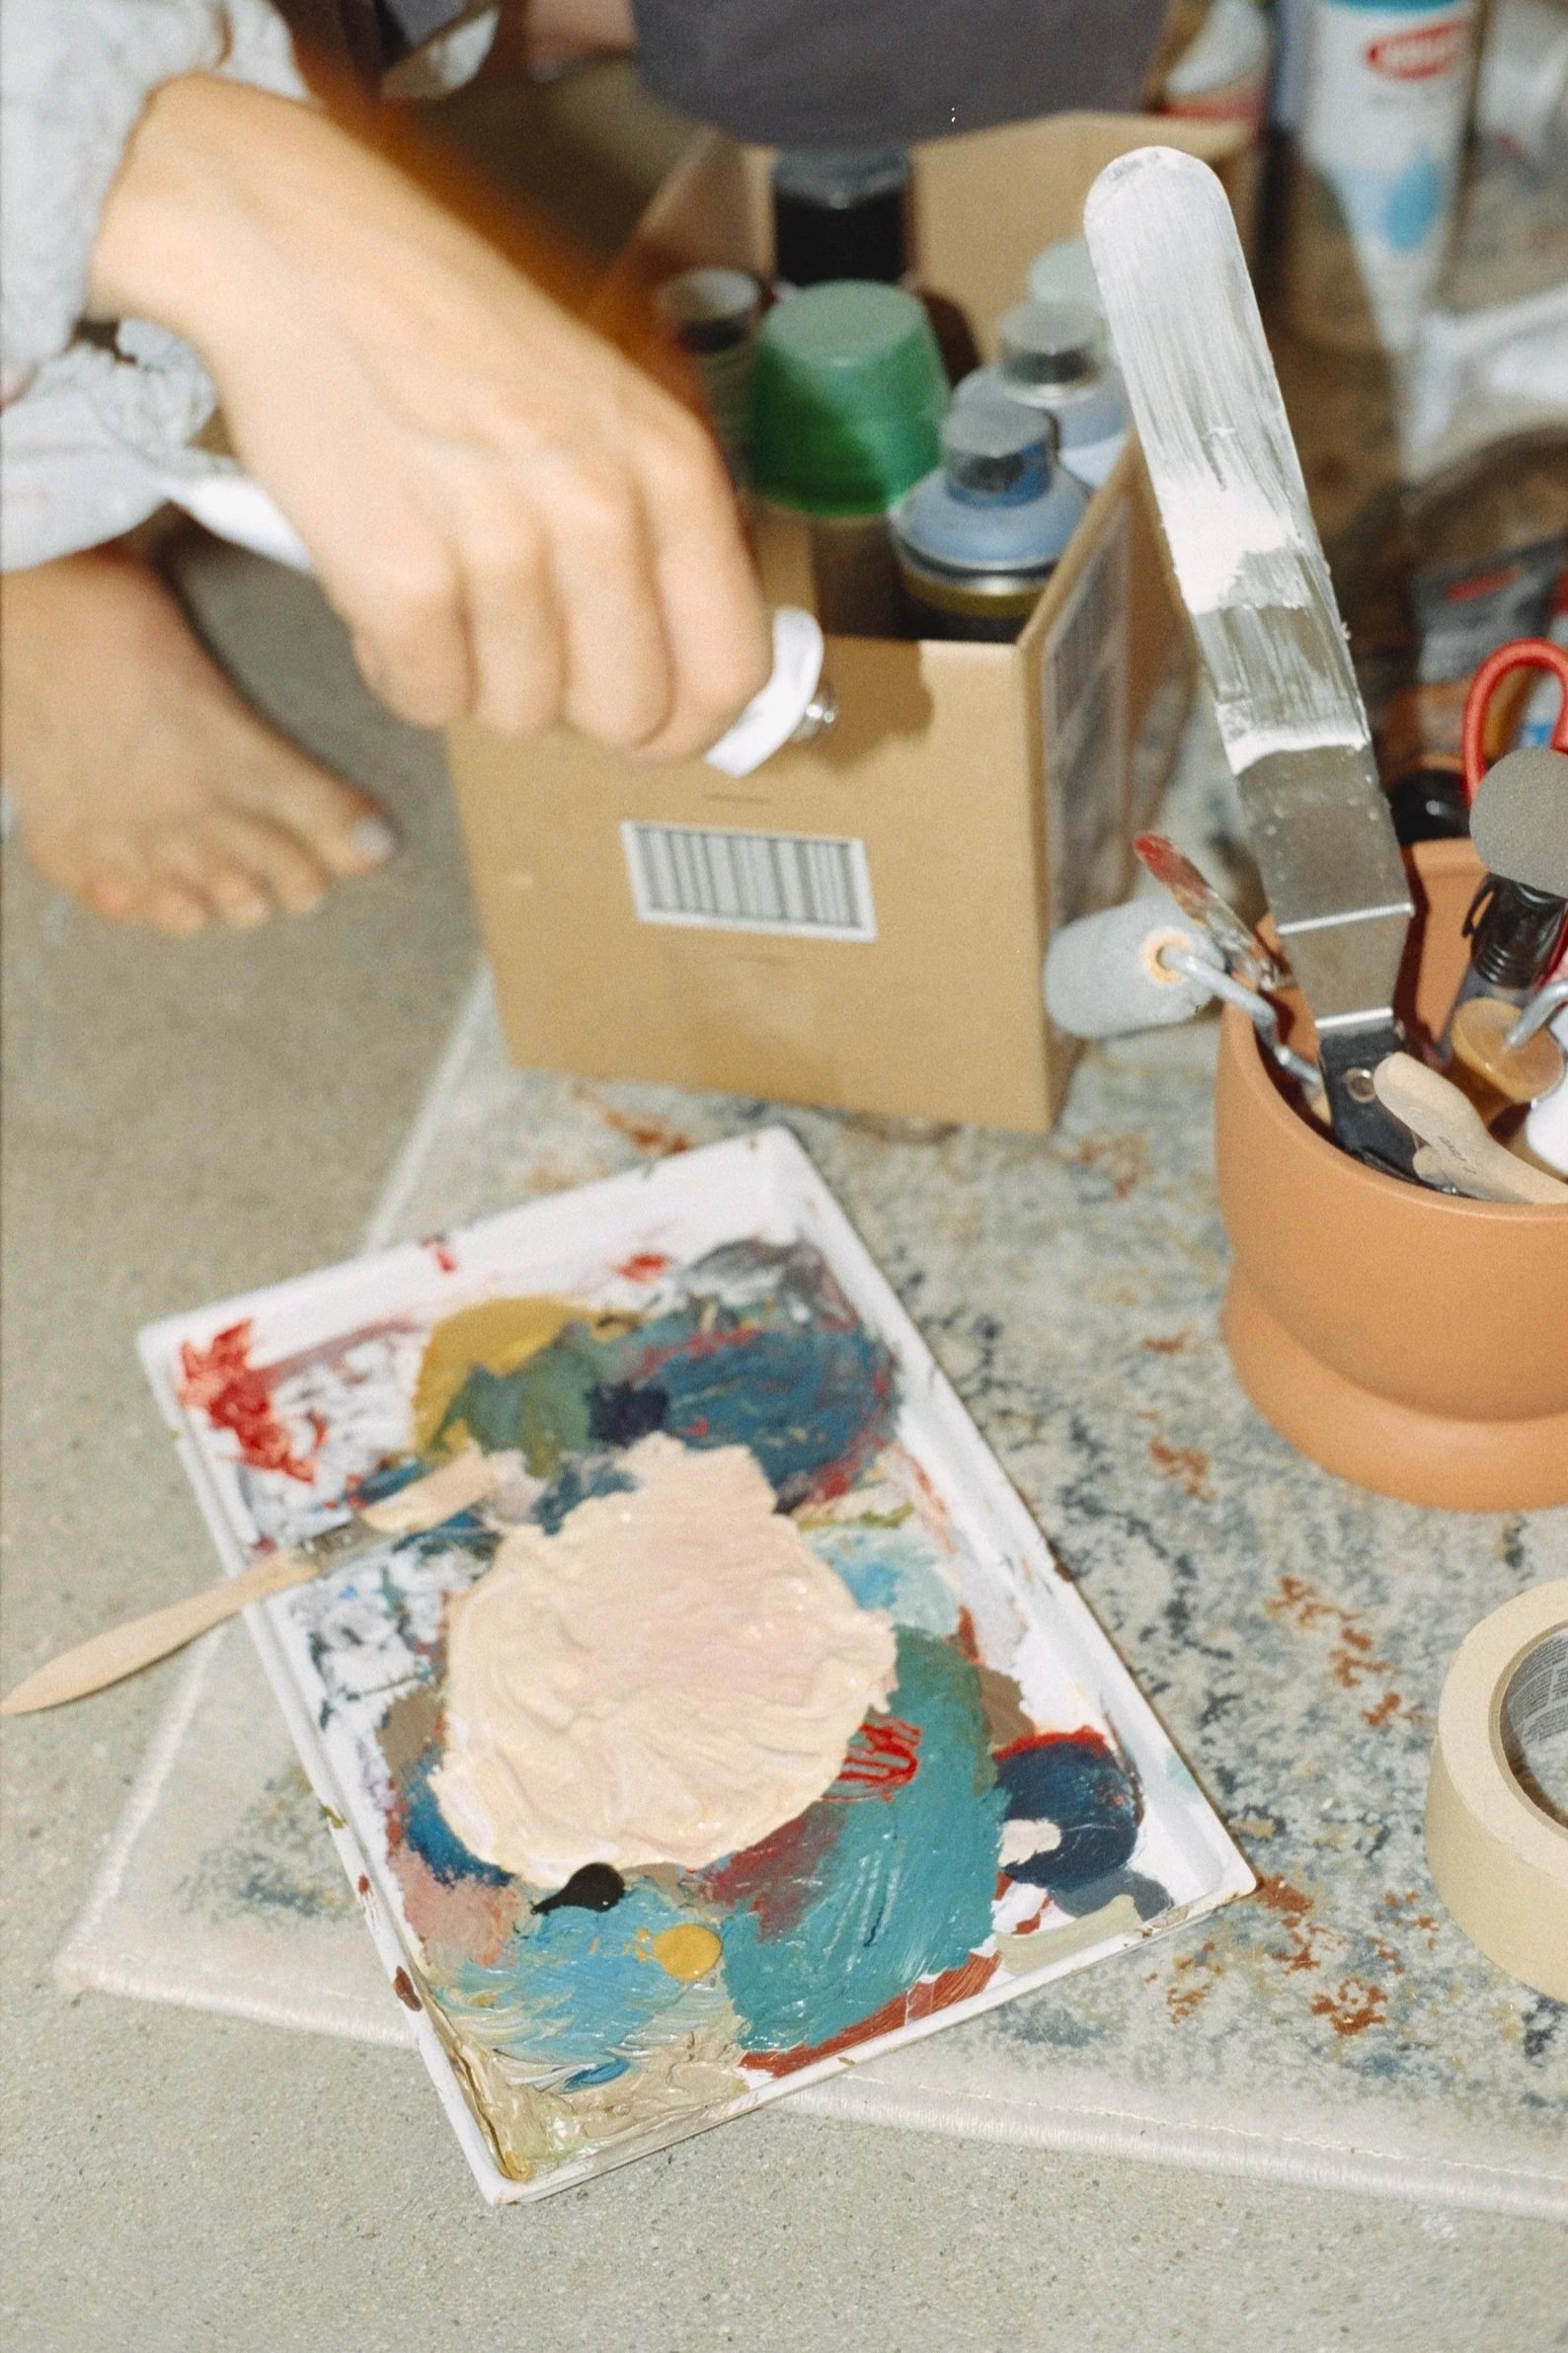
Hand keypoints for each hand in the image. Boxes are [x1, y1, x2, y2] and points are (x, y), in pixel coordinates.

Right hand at [89, 76, 770, 758]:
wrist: (302, 252)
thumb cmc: (448, 323)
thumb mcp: (604, 402)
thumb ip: (656, 525)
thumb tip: (683, 670)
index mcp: (672, 470)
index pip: (730, 671)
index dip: (689, 721)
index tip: (654, 724)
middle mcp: (603, 512)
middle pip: (628, 716)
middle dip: (573, 700)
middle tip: (522, 641)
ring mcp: (502, 549)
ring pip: (520, 715)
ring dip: (476, 674)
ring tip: (445, 585)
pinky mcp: (401, 579)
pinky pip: (427, 699)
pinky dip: (398, 665)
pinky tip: (386, 589)